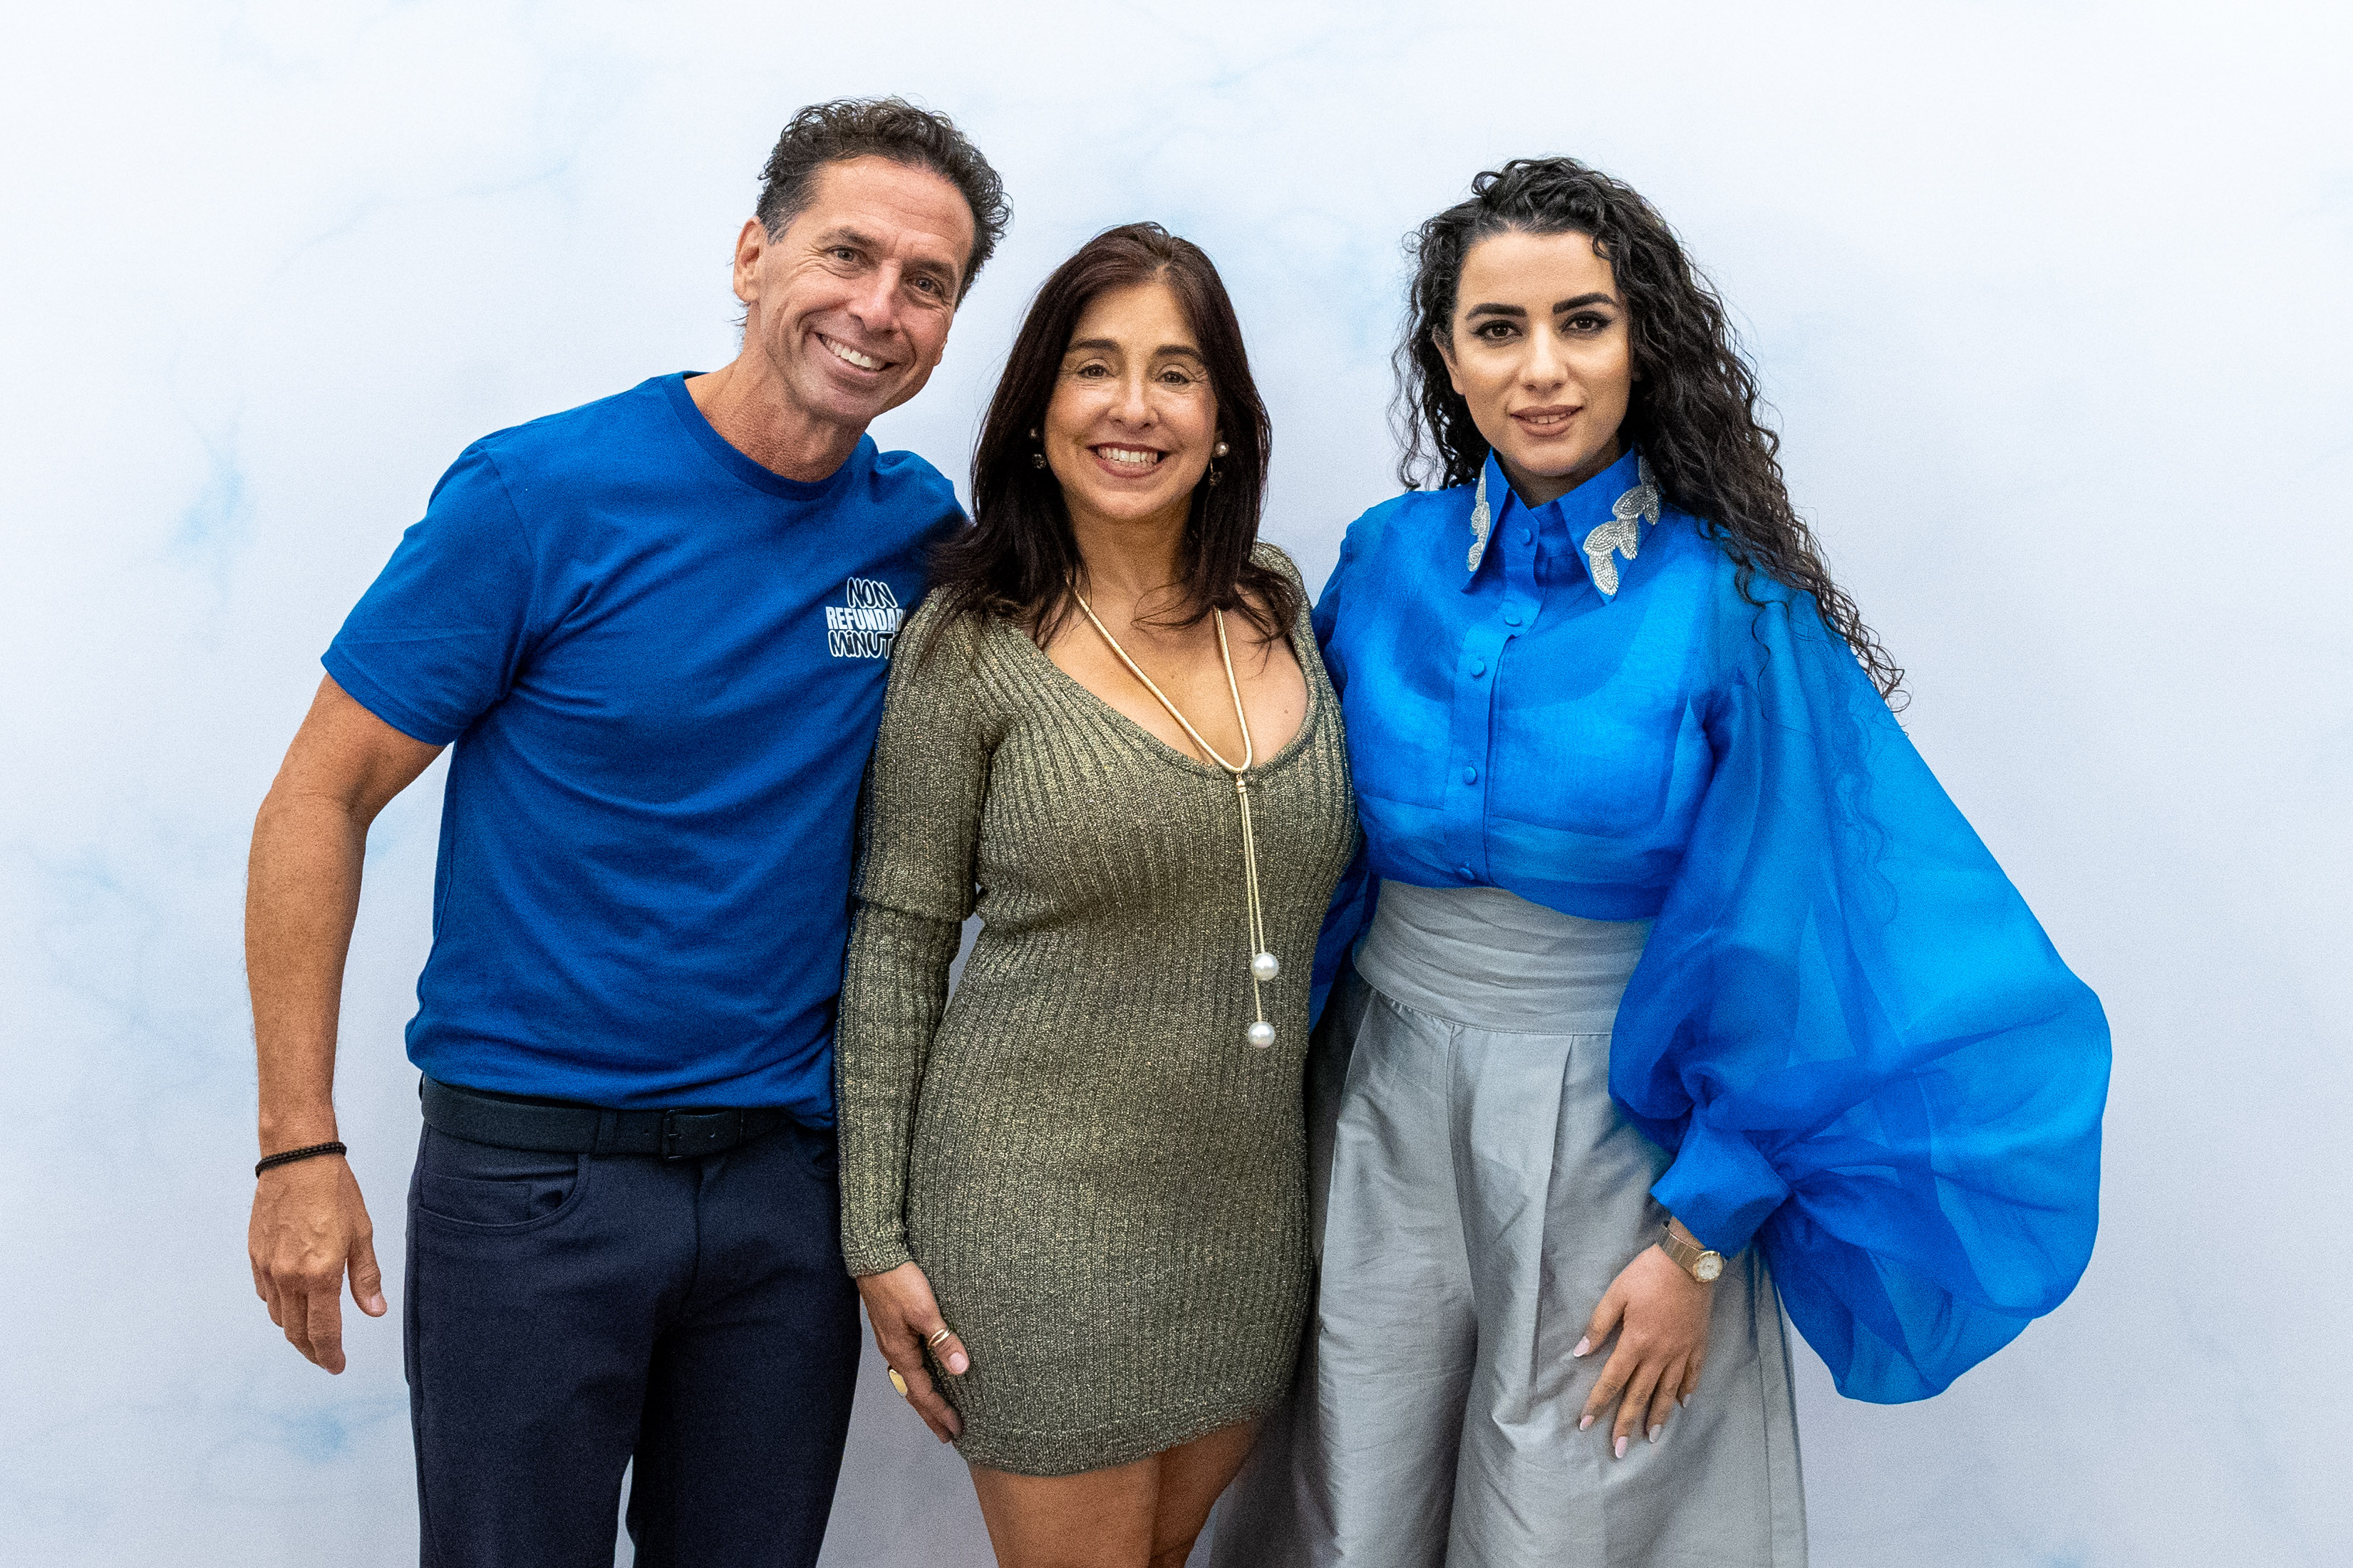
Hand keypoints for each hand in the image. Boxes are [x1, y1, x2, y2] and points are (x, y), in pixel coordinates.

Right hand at [247, 1155, 384, 1372]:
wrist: (296, 1159)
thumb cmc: (334, 1192)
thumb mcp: (361, 1233)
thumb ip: (365, 1277)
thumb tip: (375, 1311)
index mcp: (319, 1274)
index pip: (323, 1332)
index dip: (330, 1355)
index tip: (337, 1366)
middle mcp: (288, 1277)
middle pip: (296, 1331)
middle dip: (312, 1350)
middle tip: (326, 1358)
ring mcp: (267, 1268)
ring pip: (278, 1316)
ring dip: (294, 1331)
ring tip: (312, 1334)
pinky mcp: (255, 1256)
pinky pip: (265, 1294)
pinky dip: (279, 1306)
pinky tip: (292, 1303)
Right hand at [854, 1261, 970, 1442]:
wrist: (875, 1257)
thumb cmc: (900, 1282)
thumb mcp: (925, 1311)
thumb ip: (942, 1339)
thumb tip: (960, 1368)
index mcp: (901, 1352)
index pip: (923, 1393)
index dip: (940, 1412)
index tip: (956, 1430)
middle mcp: (894, 1352)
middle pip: (913, 1393)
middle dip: (930, 1414)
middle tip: (947, 1435)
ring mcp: (892, 1341)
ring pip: (910, 1379)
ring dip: (925, 1398)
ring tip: (938, 1411)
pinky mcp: (894, 1329)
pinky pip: (908, 1364)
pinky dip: (920, 1378)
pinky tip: (927, 1374)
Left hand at [1574, 1237, 1712, 1457]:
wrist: (1689, 1262)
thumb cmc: (1648, 1274)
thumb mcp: (1616, 1294)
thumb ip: (1598, 1325)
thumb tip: (1580, 1352)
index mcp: (1636, 1342)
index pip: (1612, 1380)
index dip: (1598, 1403)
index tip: (1585, 1424)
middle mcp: (1660, 1354)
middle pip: (1640, 1395)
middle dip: (1627, 1424)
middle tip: (1619, 1450)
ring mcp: (1682, 1352)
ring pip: (1668, 1392)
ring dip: (1658, 1417)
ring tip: (1651, 1438)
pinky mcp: (1699, 1345)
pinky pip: (1693, 1376)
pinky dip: (1687, 1392)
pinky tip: (1682, 1406)